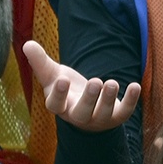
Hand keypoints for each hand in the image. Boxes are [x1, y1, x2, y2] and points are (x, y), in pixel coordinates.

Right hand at [23, 40, 141, 132]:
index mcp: (60, 106)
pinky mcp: (116, 116)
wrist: (87, 107)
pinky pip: (124, 111)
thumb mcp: (53, 75)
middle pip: (82, 113)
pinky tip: (135, 85)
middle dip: (90, 99)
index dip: (59, 94)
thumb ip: (40, 62)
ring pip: (103, 114)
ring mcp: (99, 119)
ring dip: (108, 99)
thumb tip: (27, 44)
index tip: (62, 80)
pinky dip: (131, 100)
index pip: (56, 105)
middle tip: (95, 81)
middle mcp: (79, 116)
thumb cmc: (67, 90)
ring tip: (112, 82)